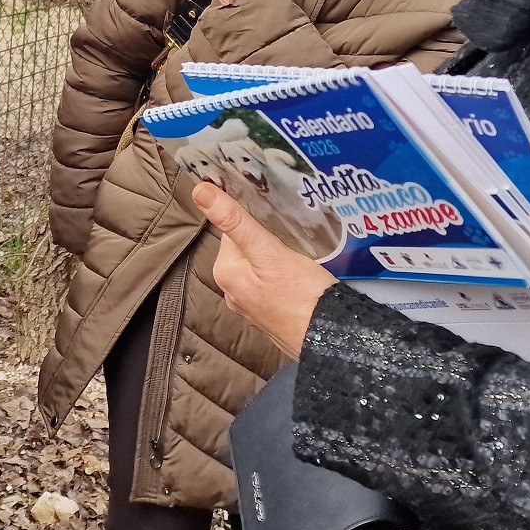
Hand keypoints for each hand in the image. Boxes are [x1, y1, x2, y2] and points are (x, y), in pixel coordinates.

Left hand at [195, 181, 336, 356]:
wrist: (330, 338)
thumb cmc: (302, 295)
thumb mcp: (268, 251)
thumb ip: (235, 221)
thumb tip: (200, 191)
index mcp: (225, 272)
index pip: (233, 231)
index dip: (256, 223)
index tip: (276, 223)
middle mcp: (232, 292)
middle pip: (246, 249)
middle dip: (266, 242)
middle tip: (290, 243)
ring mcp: (251, 307)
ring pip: (259, 268)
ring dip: (275, 260)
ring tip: (297, 260)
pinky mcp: (271, 316)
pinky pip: (271, 286)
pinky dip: (282, 278)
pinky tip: (299, 279)